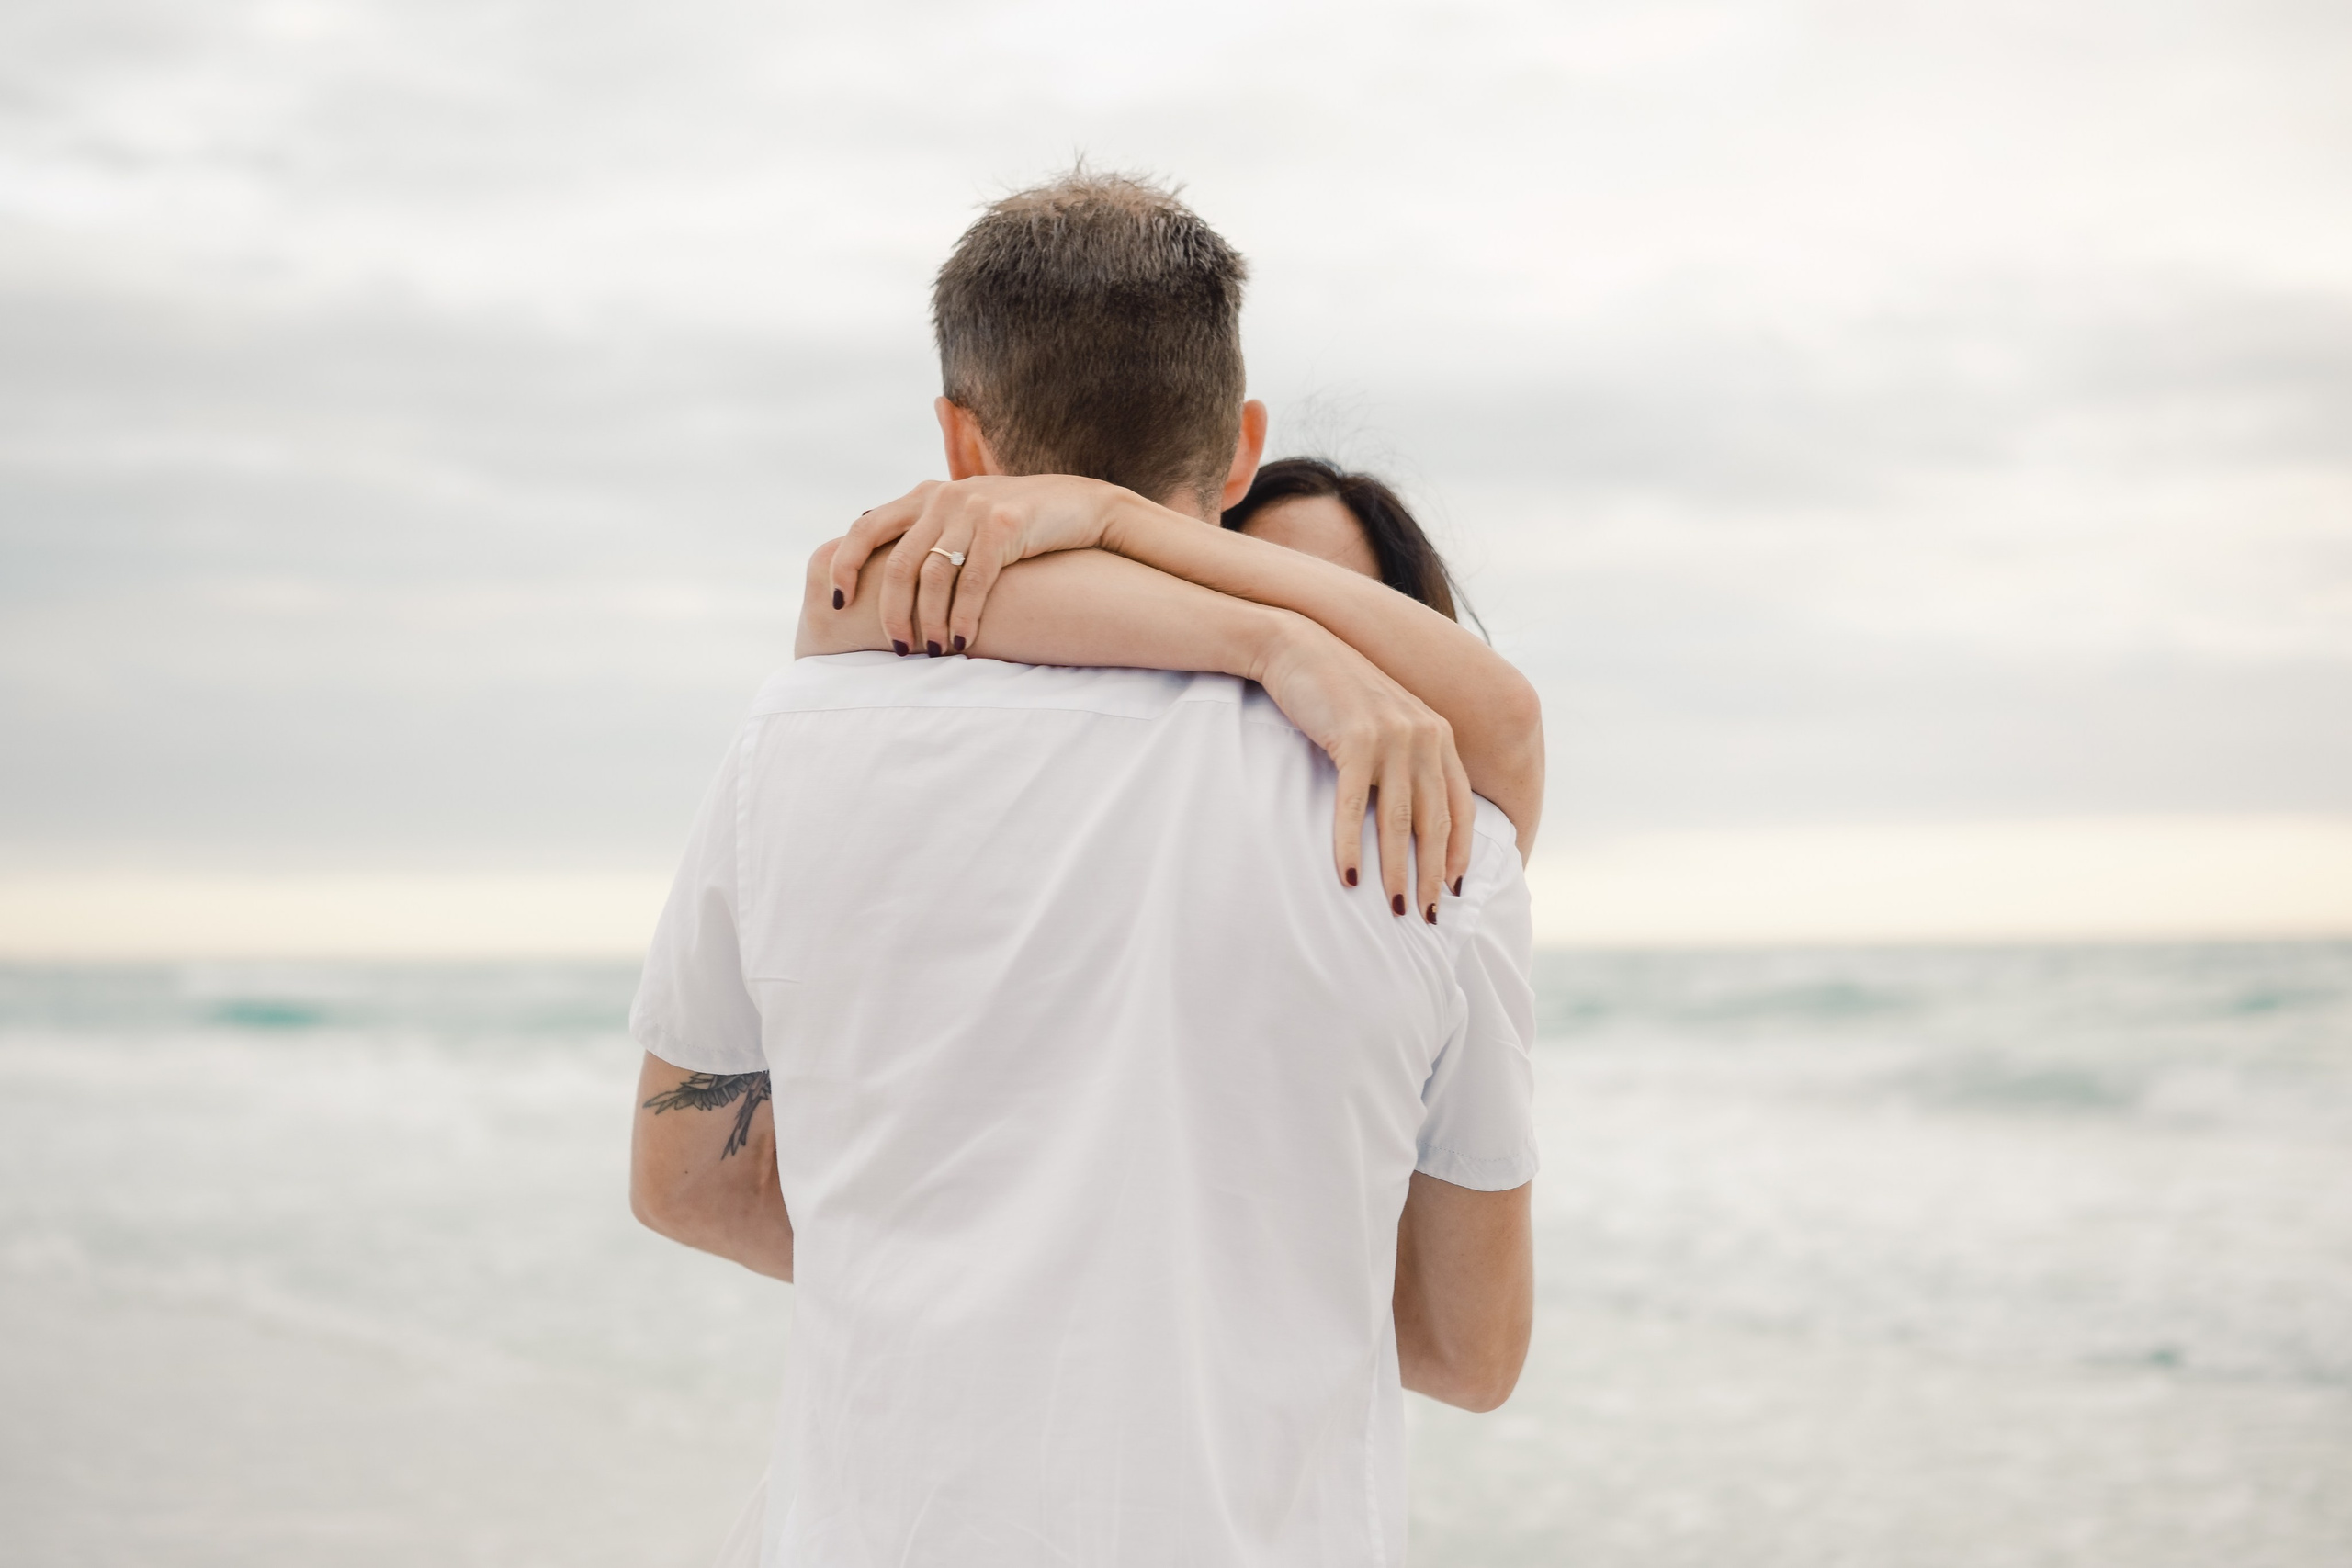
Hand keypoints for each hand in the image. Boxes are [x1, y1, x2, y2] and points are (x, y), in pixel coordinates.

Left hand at [827, 475, 1134, 656]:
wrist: (1082, 506)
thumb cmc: (1019, 524)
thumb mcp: (966, 517)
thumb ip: (929, 532)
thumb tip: (884, 565)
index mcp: (926, 495)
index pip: (865, 527)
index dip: (845, 566)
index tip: (838, 603)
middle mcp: (943, 497)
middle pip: (899, 563)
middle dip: (893, 612)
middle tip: (897, 648)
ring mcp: (973, 508)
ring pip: (934, 577)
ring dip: (930, 622)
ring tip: (933, 653)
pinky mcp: (1004, 525)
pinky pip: (973, 582)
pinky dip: (965, 617)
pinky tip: (964, 642)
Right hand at [1251, 614, 1475, 921]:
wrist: (1296, 647)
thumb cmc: (1336, 692)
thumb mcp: (1384, 722)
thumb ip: (1407, 757)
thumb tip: (1413, 810)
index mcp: (1437, 734)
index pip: (1460, 805)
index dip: (1460, 851)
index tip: (1453, 889)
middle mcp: (1424, 735)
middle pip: (1434, 821)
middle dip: (1431, 874)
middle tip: (1427, 917)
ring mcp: (1391, 736)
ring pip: (1398, 820)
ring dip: (1396, 870)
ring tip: (1392, 908)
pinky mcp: (1354, 739)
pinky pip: (1354, 804)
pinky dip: (1351, 844)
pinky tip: (1349, 876)